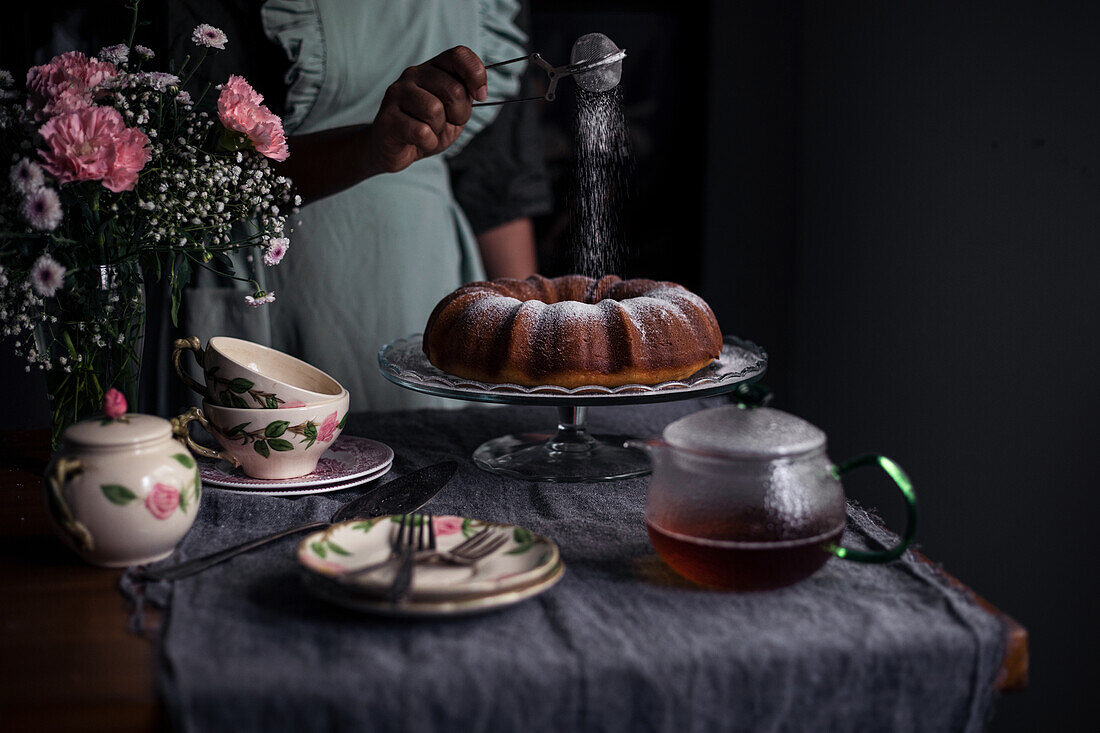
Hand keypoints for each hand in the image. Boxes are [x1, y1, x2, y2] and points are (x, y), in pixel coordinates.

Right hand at [365, 46, 487, 174]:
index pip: (459, 55)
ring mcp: (397, 93)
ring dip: (439, 129)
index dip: (476, 75)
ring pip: (435, 110)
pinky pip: (421, 132)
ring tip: (429, 131)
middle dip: (460, 114)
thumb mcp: (454, 112)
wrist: (394, 149)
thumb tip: (479, 91)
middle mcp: (413, 74)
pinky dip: (428, 142)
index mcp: (432, 68)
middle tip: (448, 123)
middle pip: (454, 90)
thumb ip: (465, 98)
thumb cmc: (426, 128)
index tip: (480, 96)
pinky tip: (418, 141)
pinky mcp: (387, 116)